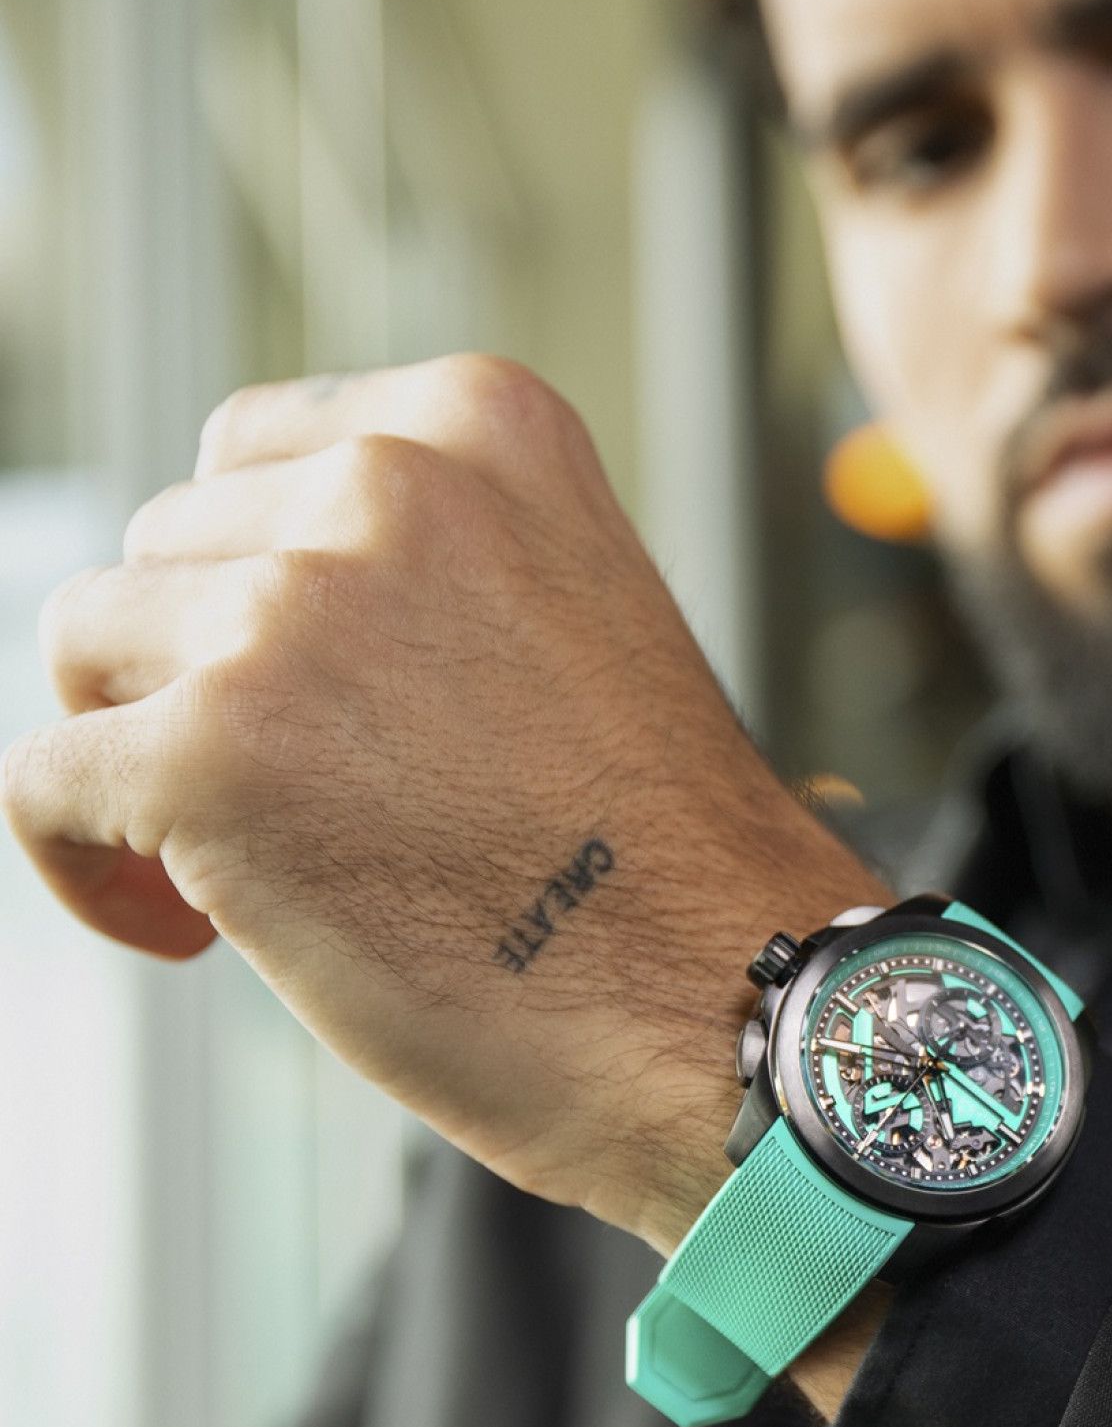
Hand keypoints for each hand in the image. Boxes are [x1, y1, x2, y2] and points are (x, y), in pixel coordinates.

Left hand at [1, 357, 887, 1250]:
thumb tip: (226, 594)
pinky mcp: (210, 754)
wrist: (728, 1003)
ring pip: (87, 650)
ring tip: (243, 872)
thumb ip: (421, 562)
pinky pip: (41, 785)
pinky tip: (184, 934)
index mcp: (480, 424)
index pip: (250, 453)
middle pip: (164, 549)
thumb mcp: (561, 611)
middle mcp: (383, 483)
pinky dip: (84, 866)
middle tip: (300, 806)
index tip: (311, 699)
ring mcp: (289, 613)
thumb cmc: (652, 856)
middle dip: (198, 674)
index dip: (251, 584)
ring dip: (140, 757)